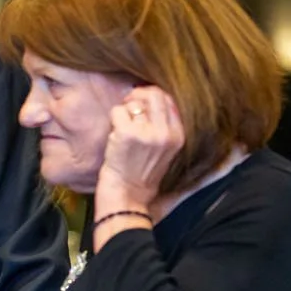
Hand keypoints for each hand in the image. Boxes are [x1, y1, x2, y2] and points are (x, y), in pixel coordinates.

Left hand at [95, 86, 184, 210]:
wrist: (128, 196)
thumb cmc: (141, 173)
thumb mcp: (165, 150)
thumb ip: (163, 126)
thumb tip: (150, 97)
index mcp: (178, 135)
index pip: (169, 100)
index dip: (153, 96)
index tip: (142, 102)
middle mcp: (165, 132)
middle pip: (154, 94)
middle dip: (138, 95)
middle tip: (128, 105)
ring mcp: (147, 132)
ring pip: (133, 103)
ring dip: (124, 112)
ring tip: (122, 130)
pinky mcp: (127, 133)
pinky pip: (118, 111)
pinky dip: (113, 120)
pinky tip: (115, 137)